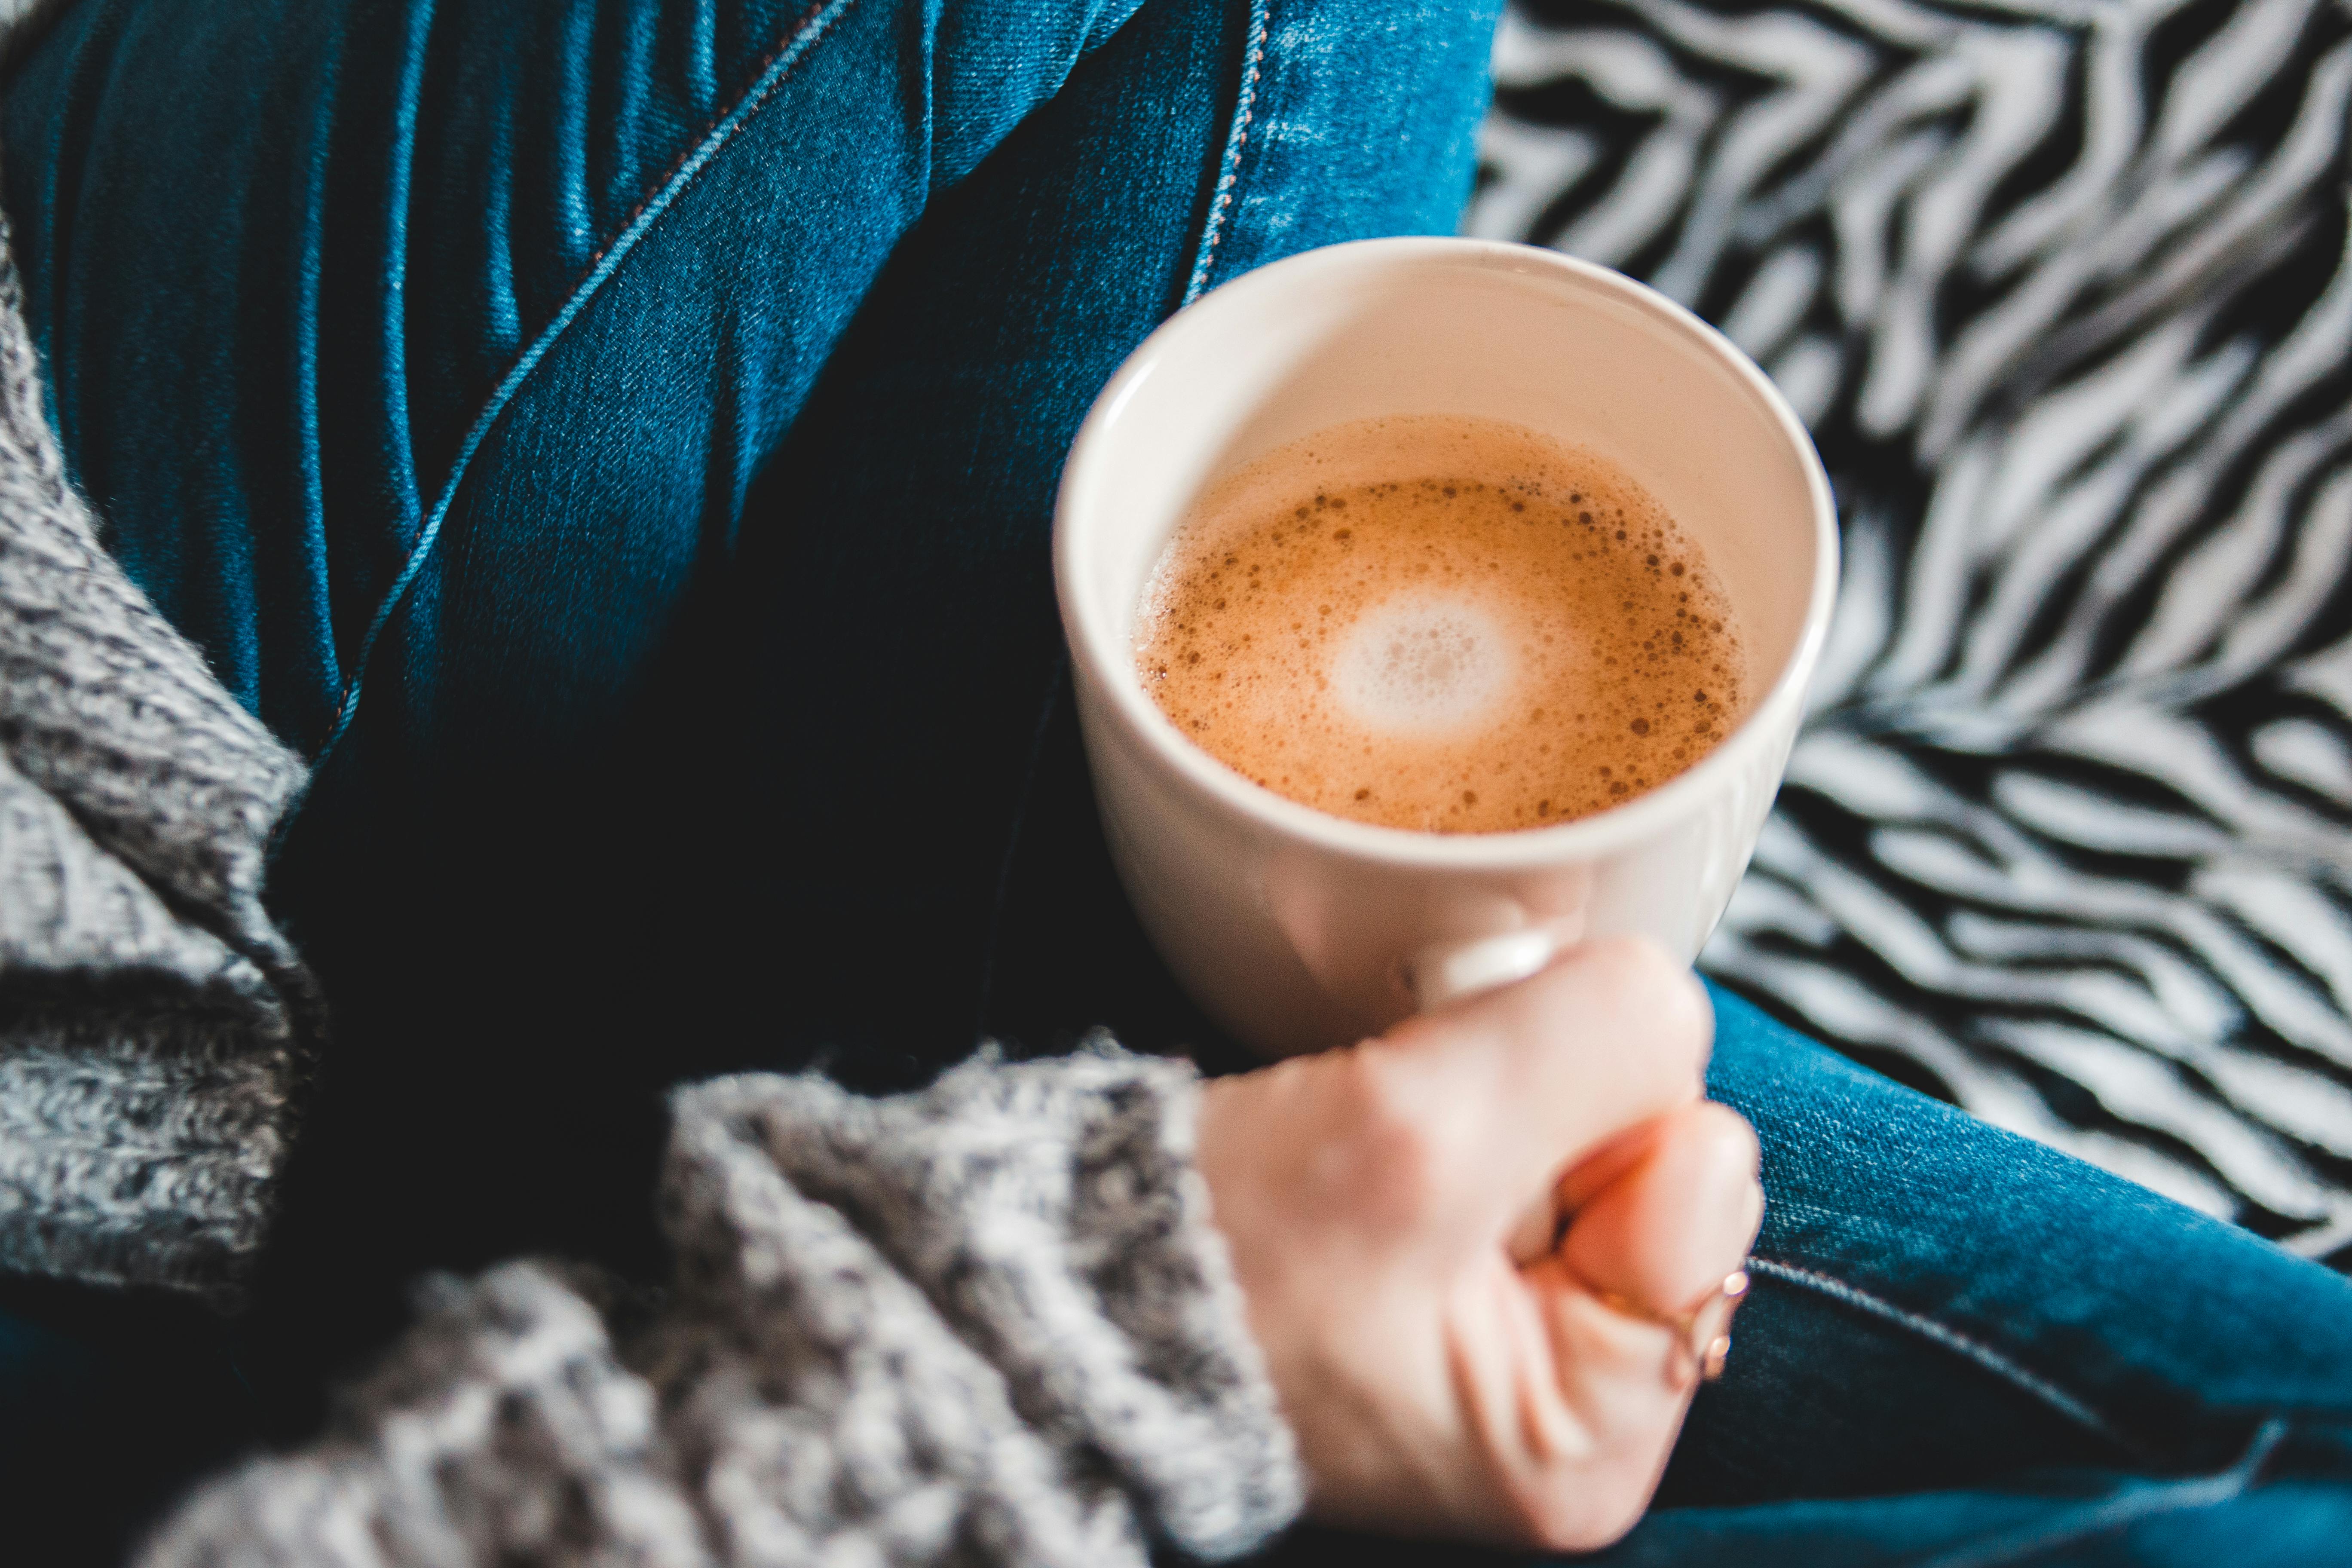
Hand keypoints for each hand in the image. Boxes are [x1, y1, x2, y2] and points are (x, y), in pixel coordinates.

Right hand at [1196, 937, 1762, 1549]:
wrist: (1083, 1279)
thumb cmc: (1223, 1254)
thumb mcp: (1416, 1130)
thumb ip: (1589, 1043)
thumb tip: (1670, 998)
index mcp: (1587, 1439)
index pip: (1703, 1177)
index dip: (1592, 1110)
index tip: (1464, 1136)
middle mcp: (1582, 1408)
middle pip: (1667, 1158)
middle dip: (1554, 1109)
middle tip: (1420, 1139)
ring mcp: (1533, 1343)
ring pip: (1607, 1139)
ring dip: (1507, 1100)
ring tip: (1394, 1145)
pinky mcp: (1485, 1279)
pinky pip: (1546, 1148)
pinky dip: (1475, 1112)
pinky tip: (1396, 1145)